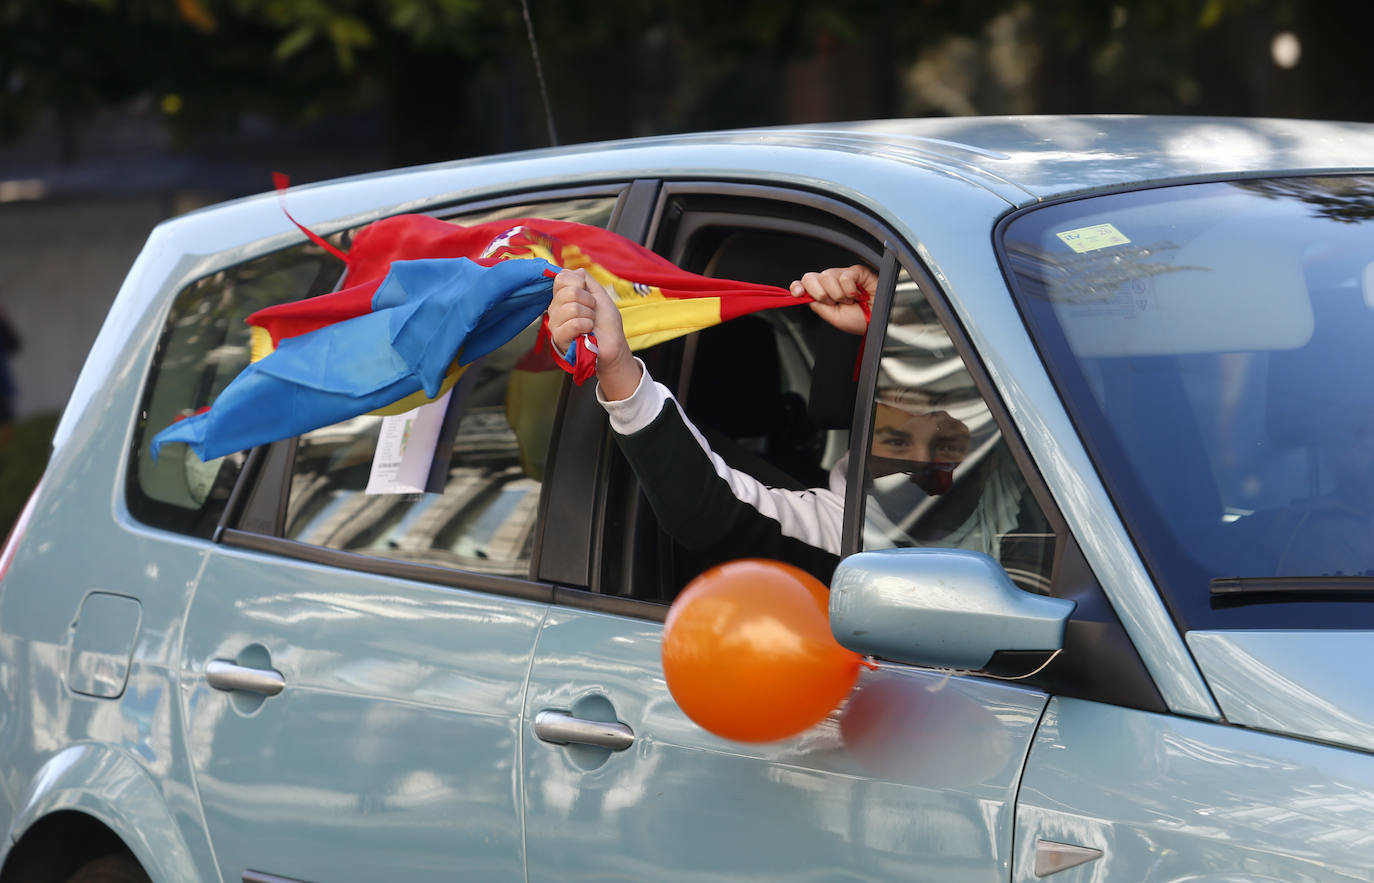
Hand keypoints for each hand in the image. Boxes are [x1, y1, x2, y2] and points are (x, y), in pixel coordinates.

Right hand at [549, 268, 640, 399]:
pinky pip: (573, 323)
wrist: (613, 345)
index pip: (561, 278)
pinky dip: (586, 326)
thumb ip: (586, 279)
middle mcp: (555, 308)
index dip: (579, 283)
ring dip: (589, 316)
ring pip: (572, 308)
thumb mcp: (600, 294)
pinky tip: (587, 332)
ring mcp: (555, 323)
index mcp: (563, 296)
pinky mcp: (558, 338)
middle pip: (568, 292)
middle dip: (589, 301)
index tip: (589, 295)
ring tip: (590, 324)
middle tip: (592, 313)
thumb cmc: (606, 322)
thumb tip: (573, 270)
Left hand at [788, 264, 875, 335]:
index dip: (797, 286)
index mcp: (823, 293)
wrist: (878, 322)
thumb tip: (804, 295)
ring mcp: (842, 275)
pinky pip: (844, 276)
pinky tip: (858, 295)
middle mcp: (830, 283)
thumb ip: (817, 305)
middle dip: (819, 293)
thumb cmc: (861, 321)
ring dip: (838, 294)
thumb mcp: (834, 318)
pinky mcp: (856, 271)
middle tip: (833, 302)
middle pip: (811, 277)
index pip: (804, 284)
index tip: (797, 293)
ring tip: (850, 300)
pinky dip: (850, 289)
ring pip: (826, 276)